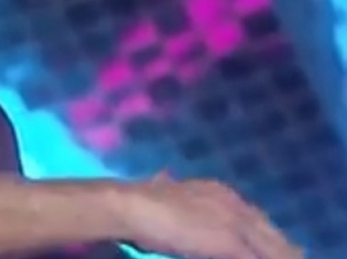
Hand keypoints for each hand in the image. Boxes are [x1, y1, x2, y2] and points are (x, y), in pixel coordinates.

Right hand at [116, 174, 303, 258]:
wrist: (131, 205)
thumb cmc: (139, 199)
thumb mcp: (157, 184)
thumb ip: (166, 181)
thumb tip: (162, 175)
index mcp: (215, 189)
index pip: (250, 212)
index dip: (262, 228)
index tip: (271, 240)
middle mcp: (230, 201)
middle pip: (265, 228)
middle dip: (278, 244)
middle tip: (294, 254)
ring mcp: (232, 222)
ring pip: (268, 245)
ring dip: (276, 253)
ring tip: (288, 258)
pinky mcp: (230, 242)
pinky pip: (256, 258)